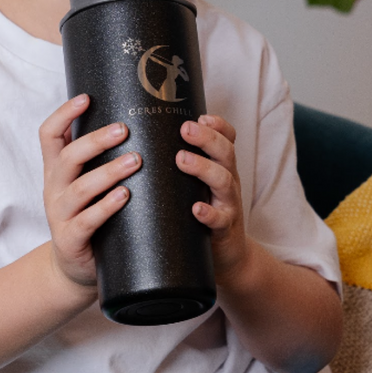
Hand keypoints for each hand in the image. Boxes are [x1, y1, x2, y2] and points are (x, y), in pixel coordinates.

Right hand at [39, 95, 138, 288]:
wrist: (74, 267)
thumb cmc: (89, 215)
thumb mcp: (85, 184)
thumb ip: (99, 159)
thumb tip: (136, 122)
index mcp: (56, 169)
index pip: (49, 134)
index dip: (64, 114)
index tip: (86, 98)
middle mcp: (54, 188)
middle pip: (68, 156)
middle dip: (96, 140)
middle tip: (124, 129)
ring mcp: (60, 214)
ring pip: (80, 188)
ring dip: (109, 172)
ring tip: (135, 161)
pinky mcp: (71, 239)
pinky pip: (88, 220)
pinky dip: (106, 207)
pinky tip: (124, 196)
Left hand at [177, 114, 248, 282]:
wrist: (227, 257)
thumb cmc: (203, 213)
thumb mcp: (197, 185)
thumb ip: (179, 164)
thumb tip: (143, 137)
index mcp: (220, 166)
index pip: (227, 138)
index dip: (219, 124)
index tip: (202, 115)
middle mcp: (228, 180)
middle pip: (225, 152)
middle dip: (206, 138)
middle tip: (185, 128)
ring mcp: (228, 205)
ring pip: (224, 181)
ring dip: (203, 168)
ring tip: (182, 159)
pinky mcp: (225, 230)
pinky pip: (220, 220)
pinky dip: (209, 213)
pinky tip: (196, 209)